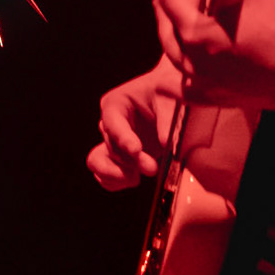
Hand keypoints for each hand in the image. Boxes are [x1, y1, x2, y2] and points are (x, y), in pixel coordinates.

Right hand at [85, 59, 179, 191]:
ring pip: (99, 161)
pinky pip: (105, 174)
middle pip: (111, 146)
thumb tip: (165, 142)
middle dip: (131, 160)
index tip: (136, 151)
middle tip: (152, 168)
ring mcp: (114, 142)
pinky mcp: (121, 158)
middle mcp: (110, 123)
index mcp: (116, 103)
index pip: (113, 123)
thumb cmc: (169, 92)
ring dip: (116, 173)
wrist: (175, 99)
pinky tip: (132, 181)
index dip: (123, 138)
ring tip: (135, 179)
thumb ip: (168, 119)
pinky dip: (114, 182)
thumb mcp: (171, 98)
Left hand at [150, 0, 274, 111]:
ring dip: (173, 31)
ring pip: (174, 54)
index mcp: (196, 31)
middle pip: (171, 23)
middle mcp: (192, 59)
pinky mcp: (218, 97)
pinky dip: (177, 86)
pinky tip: (165, 85)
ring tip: (174, 17)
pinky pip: (189, 91)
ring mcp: (203, 81)